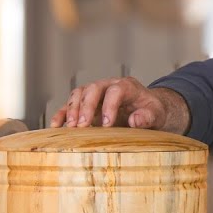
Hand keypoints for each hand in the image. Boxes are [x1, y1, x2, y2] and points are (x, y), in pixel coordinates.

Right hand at [48, 77, 186, 131]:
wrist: (147, 109)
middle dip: (86, 107)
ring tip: (71, 127)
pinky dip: (62, 113)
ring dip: (72, 109)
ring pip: (79, 93)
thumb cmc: (152, 111)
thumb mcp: (156, 114)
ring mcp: (96, 93)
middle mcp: (108, 85)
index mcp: (127, 86)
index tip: (107, 125)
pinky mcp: (87, 103)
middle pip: (93, 89)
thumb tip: (134, 121)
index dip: (109, 106)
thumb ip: (147, 117)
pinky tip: (56, 125)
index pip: (115, 91)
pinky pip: (71, 104)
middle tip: (82, 126)